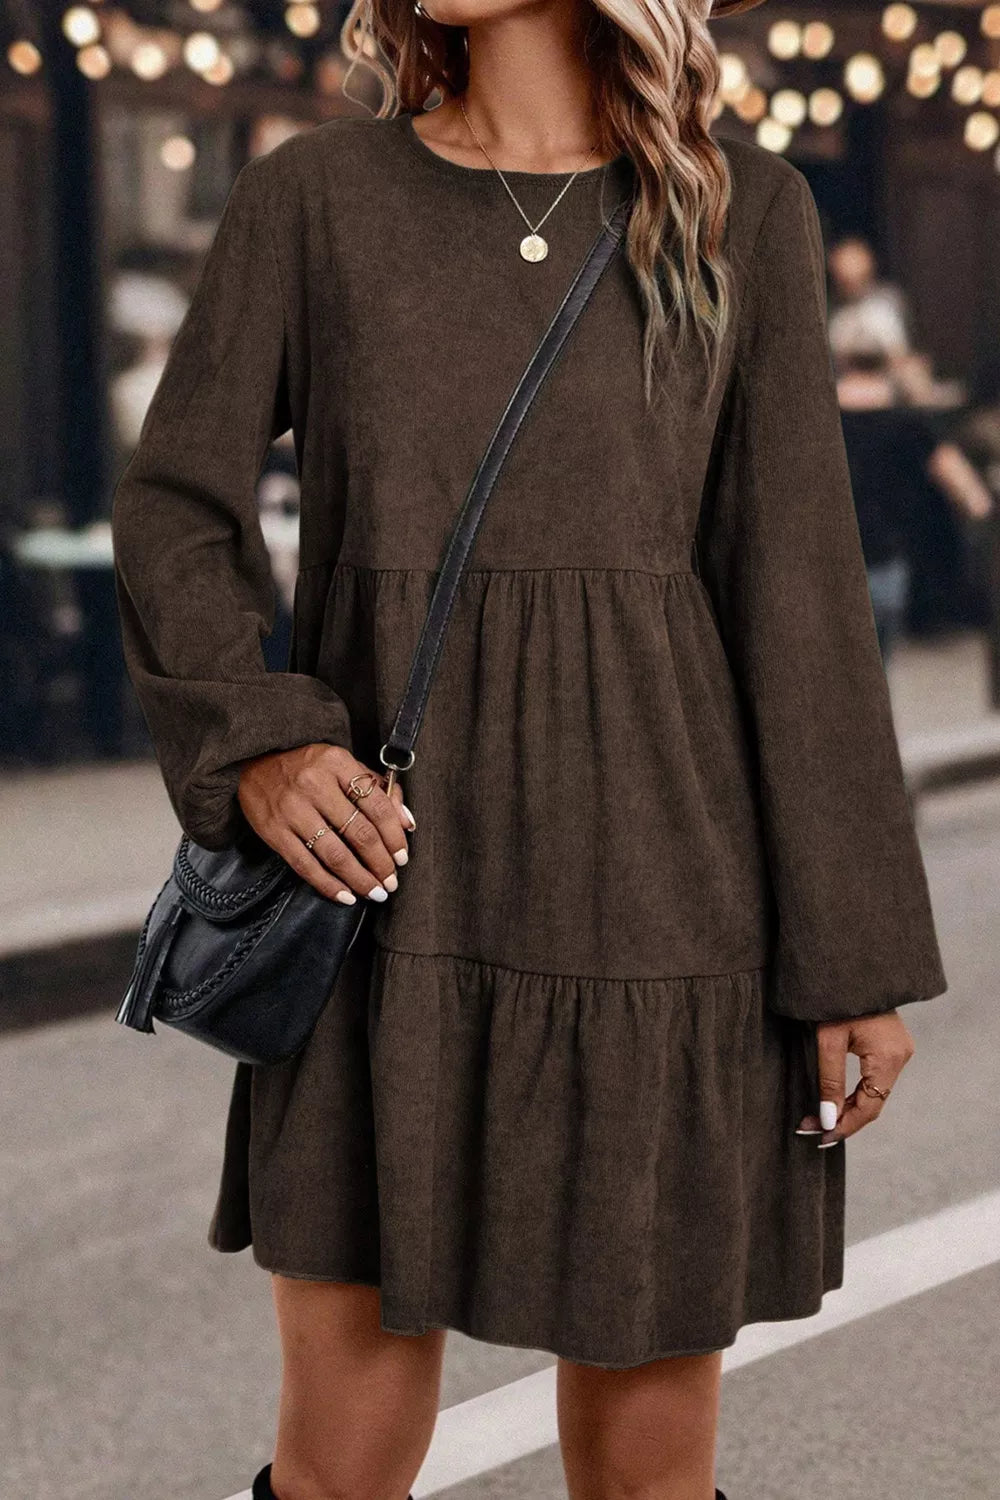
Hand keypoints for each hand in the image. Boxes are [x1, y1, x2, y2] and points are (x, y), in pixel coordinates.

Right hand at [237, 742, 415, 904]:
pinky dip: (328, 885)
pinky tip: (345, 896)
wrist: (254, 765)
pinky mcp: (274, 831)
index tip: (402, 857)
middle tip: (391, 882)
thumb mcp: (342, 765)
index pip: (376, 805)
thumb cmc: (308, 767)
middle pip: (359, 832)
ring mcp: (292, 809)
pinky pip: (306, 865)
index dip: (394, 836)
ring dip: (359, 879)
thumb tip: (407, 822)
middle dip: (380, 863)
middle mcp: (315, 784)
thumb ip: (377, 788)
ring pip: (335, 854)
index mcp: (337, 763)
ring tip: (374, 892)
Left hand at [796, 1010, 915, 1146]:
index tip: (819, 1138)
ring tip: (819, 1121)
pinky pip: (876, 1081)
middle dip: (843, 1121)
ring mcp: (900, 1053)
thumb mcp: (828, 1040)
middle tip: (813, 1133)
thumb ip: (829, 1080)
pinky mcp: (893, 1048)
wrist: (853, 969)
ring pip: (875, 1095)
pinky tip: (836, 1103)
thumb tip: (828, 1119)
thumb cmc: (836, 1001)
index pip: (869, 1107)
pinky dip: (856, 1094)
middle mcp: (901, 1058)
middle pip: (873, 1104)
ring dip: (848, 1109)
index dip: (844, 1126)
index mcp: (888, 1058)